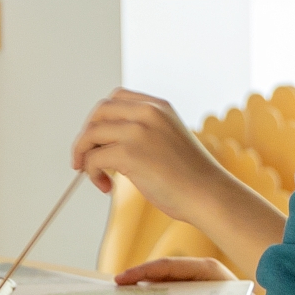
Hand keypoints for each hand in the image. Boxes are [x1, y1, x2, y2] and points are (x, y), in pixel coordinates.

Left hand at [72, 88, 228, 216]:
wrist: (210, 196)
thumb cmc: (191, 177)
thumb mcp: (168, 138)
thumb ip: (143, 131)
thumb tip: (105, 141)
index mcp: (159, 106)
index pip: (116, 98)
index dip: (101, 118)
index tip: (97, 138)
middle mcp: (147, 112)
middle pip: (99, 112)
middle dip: (87, 134)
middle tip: (84, 157)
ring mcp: (137, 131)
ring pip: (91, 134)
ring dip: (84, 155)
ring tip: (92, 174)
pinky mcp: (128, 153)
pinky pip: (93, 158)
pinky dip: (91, 173)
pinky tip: (105, 186)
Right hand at [116, 255, 233, 283]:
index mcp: (207, 270)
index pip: (166, 265)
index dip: (141, 271)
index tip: (121, 279)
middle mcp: (202, 272)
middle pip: (163, 271)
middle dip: (139, 277)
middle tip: (116, 288)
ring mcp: (200, 282)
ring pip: (166, 282)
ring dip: (146, 288)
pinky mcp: (198, 294)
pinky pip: (172, 293)